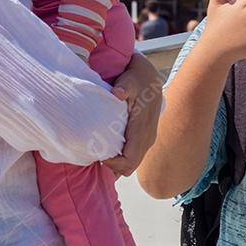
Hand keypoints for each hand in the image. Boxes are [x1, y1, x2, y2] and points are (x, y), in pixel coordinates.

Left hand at [102, 52, 162, 177]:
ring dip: (116, 163)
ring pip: (131, 164)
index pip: (129, 160)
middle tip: (95, 154)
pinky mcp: (145, 139)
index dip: (113, 164)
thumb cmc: (137, 79)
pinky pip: (133, 157)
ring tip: (100, 151)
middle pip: (129, 167)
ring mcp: (148, 140)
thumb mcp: (130, 80)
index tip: (98, 155)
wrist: (150, 78)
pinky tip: (108, 148)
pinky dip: (120, 158)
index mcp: (142, 129)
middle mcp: (147, 138)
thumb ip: (124, 87)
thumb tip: (118, 94)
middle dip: (112, 166)